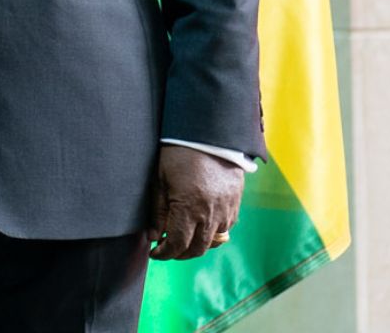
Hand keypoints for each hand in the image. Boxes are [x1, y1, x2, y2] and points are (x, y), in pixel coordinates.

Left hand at [144, 144, 244, 259]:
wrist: (209, 134)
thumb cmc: (179, 154)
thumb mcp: (160, 180)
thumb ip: (158, 211)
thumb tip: (154, 236)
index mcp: (188, 208)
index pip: (177, 244)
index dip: (164, 253)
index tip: (155, 253)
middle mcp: (210, 214)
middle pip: (197, 249)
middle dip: (180, 254)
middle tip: (167, 249)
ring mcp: (226, 209)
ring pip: (214, 241)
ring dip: (197, 245)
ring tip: (184, 238)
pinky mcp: (235, 203)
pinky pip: (226, 227)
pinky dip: (213, 232)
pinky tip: (201, 225)